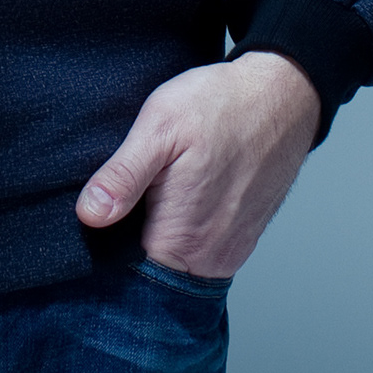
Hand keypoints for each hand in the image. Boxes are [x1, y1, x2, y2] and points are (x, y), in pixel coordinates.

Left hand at [74, 50, 320, 277]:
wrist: (282, 96)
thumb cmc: (220, 106)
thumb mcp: (159, 127)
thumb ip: (123, 176)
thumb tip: (89, 215)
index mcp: (179, 240)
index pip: (124, 276)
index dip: (104, 254)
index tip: (97, 224)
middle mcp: (209, 259)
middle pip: (150, 273)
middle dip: (130, 245)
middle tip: (125, 200)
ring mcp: (230, 252)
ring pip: (176, 263)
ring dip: (159, 238)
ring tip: (155, 196)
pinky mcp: (243, 240)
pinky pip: (201, 252)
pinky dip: (186, 233)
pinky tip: (180, 199)